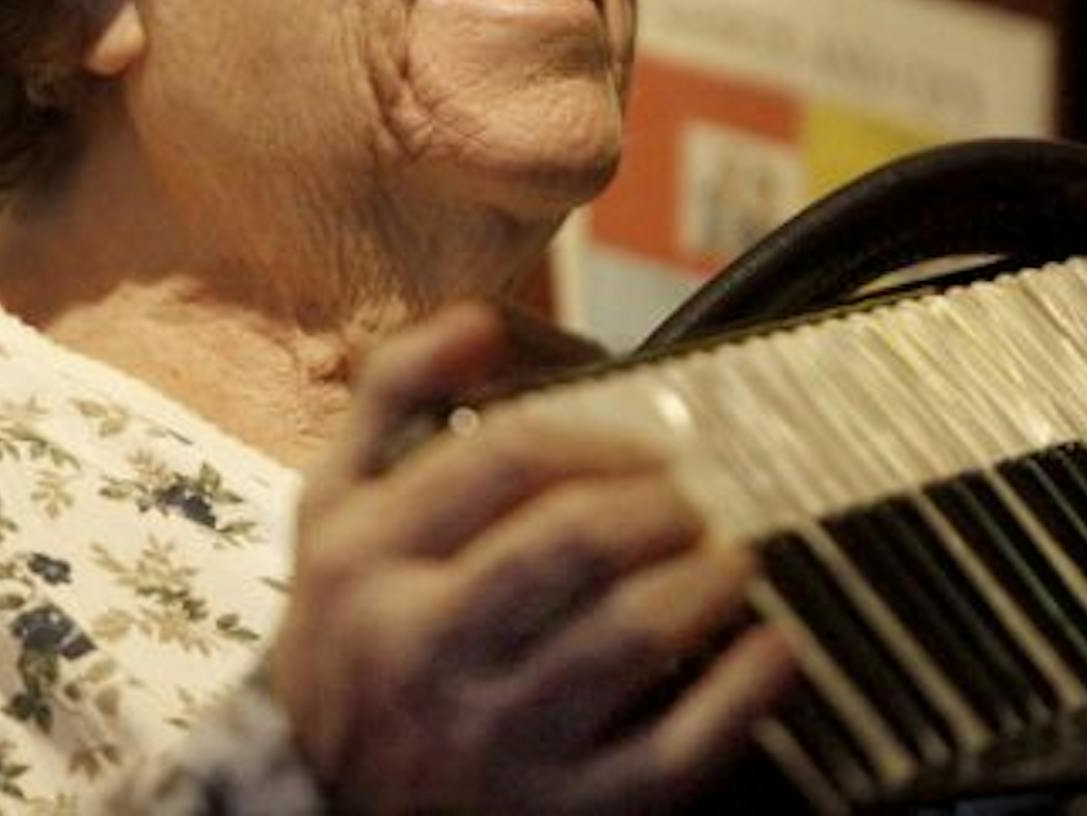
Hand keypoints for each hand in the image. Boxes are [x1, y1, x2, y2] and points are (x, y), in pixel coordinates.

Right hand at [269, 304, 796, 812]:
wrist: (313, 803)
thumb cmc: (345, 637)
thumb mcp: (333, 508)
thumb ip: (392, 395)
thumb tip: (480, 319)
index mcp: (368, 558)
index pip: (507, 458)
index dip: (600, 436)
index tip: (650, 444)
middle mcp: (421, 646)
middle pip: (575, 540)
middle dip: (662, 503)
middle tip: (699, 499)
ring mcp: (489, 739)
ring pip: (631, 634)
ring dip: (709, 577)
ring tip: (734, 556)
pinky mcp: (554, 813)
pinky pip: (673, 751)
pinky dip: (742, 693)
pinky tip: (773, 648)